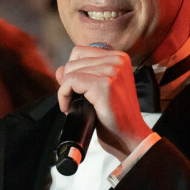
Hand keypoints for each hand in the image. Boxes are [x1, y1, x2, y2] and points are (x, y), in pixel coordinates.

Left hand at [56, 45, 151, 161]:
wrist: (130, 136)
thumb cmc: (117, 117)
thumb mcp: (99, 90)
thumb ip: (81, 76)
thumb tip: (59, 69)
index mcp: (119, 58)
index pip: (80, 52)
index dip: (72, 71)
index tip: (75, 90)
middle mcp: (117, 60)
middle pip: (73, 61)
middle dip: (67, 82)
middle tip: (72, 101)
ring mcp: (111, 71)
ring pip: (70, 71)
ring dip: (65, 91)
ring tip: (72, 106)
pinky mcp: (103, 85)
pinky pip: (70, 82)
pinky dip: (64, 96)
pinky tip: (69, 109)